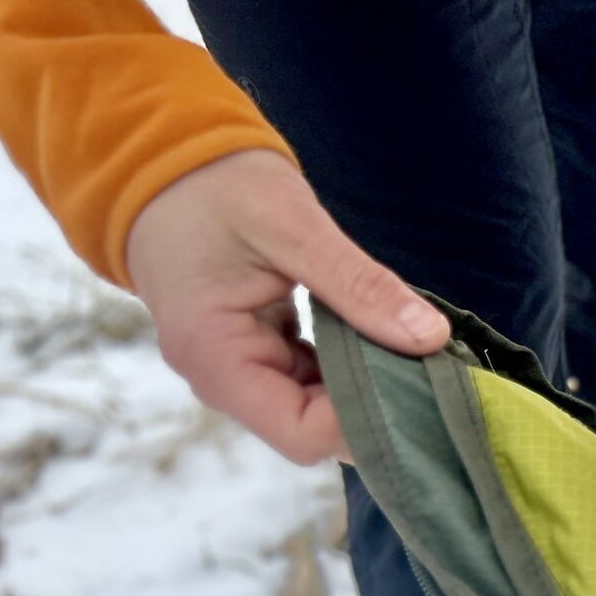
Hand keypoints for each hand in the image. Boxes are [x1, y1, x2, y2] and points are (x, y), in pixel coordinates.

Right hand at [124, 149, 449, 465]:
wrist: (162, 162)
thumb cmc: (214, 186)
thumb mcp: (292, 226)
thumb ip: (360, 285)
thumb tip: (430, 337)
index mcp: (214, 357)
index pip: (302, 433)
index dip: (364, 421)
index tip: (418, 384)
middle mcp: (220, 378)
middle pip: (314, 429)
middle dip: (375, 406)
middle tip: (433, 370)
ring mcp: (237, 370)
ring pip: (318, 408)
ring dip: (367, 385)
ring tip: (415, 353)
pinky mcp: (257, 354)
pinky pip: (313, 379)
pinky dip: (351, 364)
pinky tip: (384, 339)